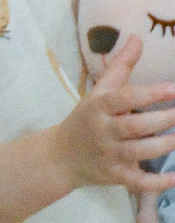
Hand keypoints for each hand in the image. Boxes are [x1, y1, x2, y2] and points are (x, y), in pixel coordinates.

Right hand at [50, 35, 174, 192]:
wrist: (59, 157)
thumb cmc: (87, 119)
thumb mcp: (99, 92)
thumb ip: (121, 66)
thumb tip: (138, 38)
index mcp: (99, 107)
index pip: (124, 98)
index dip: (149, 94)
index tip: (173, 89)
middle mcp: (103, 131)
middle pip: (134, 127)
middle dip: (163, 120)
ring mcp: (109, 156)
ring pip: (139, 152)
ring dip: (164, 146)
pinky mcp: (115, 177)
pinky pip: (138, 182)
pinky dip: (158, 183)